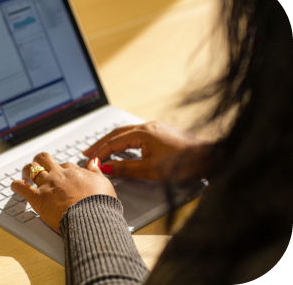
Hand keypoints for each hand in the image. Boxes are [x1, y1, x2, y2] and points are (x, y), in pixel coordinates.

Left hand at [11, 152, 115, 233]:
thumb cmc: (100, 204)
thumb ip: (96, 172)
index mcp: (75, 173)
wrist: (93, 218)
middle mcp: (59, 176)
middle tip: (39, 167)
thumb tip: (94, 162)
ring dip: (27, 171)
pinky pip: (22, 187)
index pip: (65, 165)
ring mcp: (48, 185)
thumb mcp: (104, 183)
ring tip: (26, 175)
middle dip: (41, 161)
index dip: (62, 170)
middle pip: (45, 159)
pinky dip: (16, 185)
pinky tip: (15, 187)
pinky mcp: (38, 199)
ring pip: (32, 169)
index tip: (62, 175)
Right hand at [84, 121, 211, 181]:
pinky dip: (124, 141)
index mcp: (143, 133)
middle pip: (117, 133)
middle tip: (87, 151)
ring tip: (100, 149)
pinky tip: (122, 147)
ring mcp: (155, 128)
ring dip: (112, 141)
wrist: (210, 158)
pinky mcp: (161, 133)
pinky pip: (136, 134)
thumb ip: (125, 168)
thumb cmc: (184, 163)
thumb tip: (106, 167)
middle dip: (101, 143)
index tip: (89, 160)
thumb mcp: (150, 169)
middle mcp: (148, 127)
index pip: (114, 142)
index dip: (100, 152)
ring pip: (126, 133)